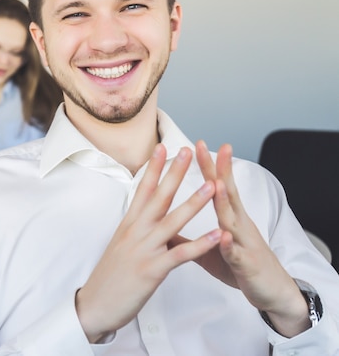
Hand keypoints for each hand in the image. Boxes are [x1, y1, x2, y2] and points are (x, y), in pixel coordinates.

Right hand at [76, 144, 220, 342]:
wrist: (94, 305)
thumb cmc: (109, 278)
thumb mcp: (120, 246)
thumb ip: (135, 230)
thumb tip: (144, 217)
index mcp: (128, 225)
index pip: (142, 189)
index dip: (153, 168)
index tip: (162, 147)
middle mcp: (135, 232)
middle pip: (158, 197)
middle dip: (175, 173)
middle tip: (188, 150)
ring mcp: (144, 250)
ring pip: (172, 221)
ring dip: (194, 202)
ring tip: (211, 185)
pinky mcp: (152, 270)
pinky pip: (181, 254)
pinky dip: (201, 244)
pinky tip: (218, 235)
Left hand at [190, 140, 309, 336]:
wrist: (272, 292)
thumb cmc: (240, 265)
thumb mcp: (211, 248)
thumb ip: (189, 236)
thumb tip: (163, 226)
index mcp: (230, 218)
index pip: (218, 187)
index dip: (208, 166)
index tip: (198, 143)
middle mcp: (238, 225)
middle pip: (227, 193)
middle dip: (217, 170)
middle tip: (207, 147)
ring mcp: (244, 244)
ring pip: (233, 220)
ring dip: (225, 202)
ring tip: (216, 184)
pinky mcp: (247, 265)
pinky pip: (237, 255)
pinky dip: (230, 246)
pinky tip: (224, 237)